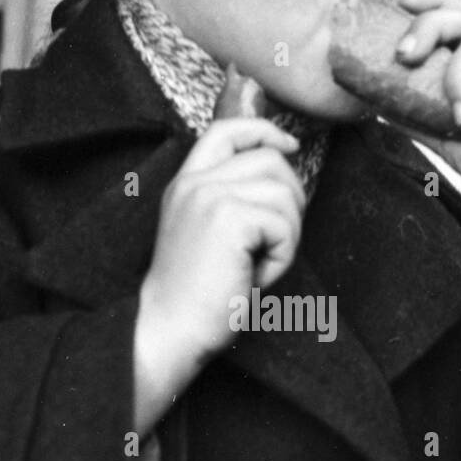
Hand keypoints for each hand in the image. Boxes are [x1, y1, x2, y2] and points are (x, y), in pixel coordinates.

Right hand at [139, 115, 306, 374]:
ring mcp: (210, 196)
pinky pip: (282, 225)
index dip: (265, 131)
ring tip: (258, 267)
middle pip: (271, 161)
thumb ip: (231, 200)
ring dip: (286, 235)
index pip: (227, 130)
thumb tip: (282, 177)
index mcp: (186, 184)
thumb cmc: (195, 297)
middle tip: (273, 244)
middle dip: (290, 201)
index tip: (290, 145)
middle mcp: (195, 182)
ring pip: (283, 193)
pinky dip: (282, 257)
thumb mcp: (207, 235)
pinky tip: (255, 278)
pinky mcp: (228, 218)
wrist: (170, 330)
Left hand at [394, 0, 460, 219]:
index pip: (451, 14)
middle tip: (404, 57)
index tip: (399, 5)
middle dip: (425, 28)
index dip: (426, 2)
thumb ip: (416, 117)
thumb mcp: (444, 138)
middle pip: (458, 16)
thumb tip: (374, 102)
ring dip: (456, 81)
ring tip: (460, 121)